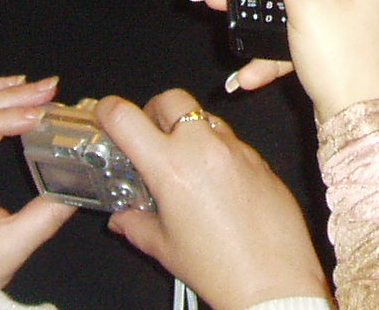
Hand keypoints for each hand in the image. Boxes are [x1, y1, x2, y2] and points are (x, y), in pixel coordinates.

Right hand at [96, 89, 327, 309]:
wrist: (273, 280)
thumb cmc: (221, 268)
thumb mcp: (164, 247)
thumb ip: (136, 224)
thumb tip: (122, 218)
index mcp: (171, 167)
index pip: (126, 118)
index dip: (108, 111)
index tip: (105, 115)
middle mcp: (204, 148)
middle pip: (171, 98)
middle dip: (153, 110)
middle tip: (148, 137)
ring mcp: (235, 148)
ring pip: (204, 116)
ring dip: (188, 130)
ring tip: (182, 164)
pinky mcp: (258, 157)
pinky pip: (230, 140)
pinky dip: (215, 150)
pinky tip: (213, 182)